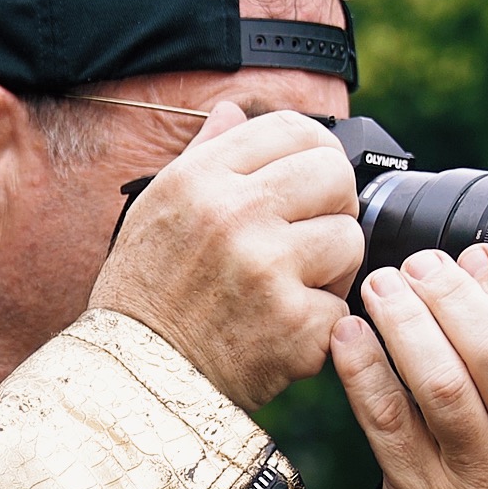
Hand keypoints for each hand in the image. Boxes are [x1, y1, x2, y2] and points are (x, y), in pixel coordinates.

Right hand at [90, 104, 363, 416]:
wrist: (137, 377)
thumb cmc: (146, 293)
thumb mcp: (157, 208)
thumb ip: (205, 155)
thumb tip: (233, 111)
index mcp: (202, 178)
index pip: (294, 129)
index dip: (314, 151)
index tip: (310, 179)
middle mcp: (236, 214)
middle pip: (335, 175)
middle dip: (333, 204)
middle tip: (309, 234)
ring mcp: (269, 269)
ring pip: (350, 238)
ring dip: (332, 266)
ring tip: (294, 285)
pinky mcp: (295, 323)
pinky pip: (342, 303)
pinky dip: (321, 321)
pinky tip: (284, 326)